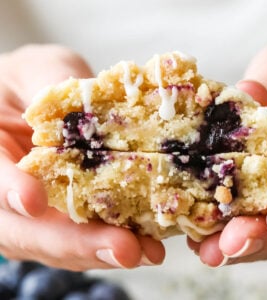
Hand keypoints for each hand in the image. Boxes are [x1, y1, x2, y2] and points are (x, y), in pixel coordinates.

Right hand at [0, 45, 164, 270]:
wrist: (32, 97)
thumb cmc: (28, 80)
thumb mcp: (37, 69)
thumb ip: (52, 84)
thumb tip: (90, 110)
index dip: (7, 190)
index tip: (33, 200)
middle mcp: (4, 192)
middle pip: (27, 230)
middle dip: (74, 242)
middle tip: (122, 248)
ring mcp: (34, 211)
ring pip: (58, 243)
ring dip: (101, 251)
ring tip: (145, 251)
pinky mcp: (62, 216)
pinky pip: (82, 236)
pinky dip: (110, 242)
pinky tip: (143, 241)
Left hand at [188, 41, 266, 266]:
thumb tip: (249, 94)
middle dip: (255, 238)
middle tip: (227, 247)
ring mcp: (266, 195)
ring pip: (254, 229)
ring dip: (230, 242)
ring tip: (206, 251)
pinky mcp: (239, 195)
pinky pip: (228, 218)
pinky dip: (213, 228)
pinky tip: (192, 234)